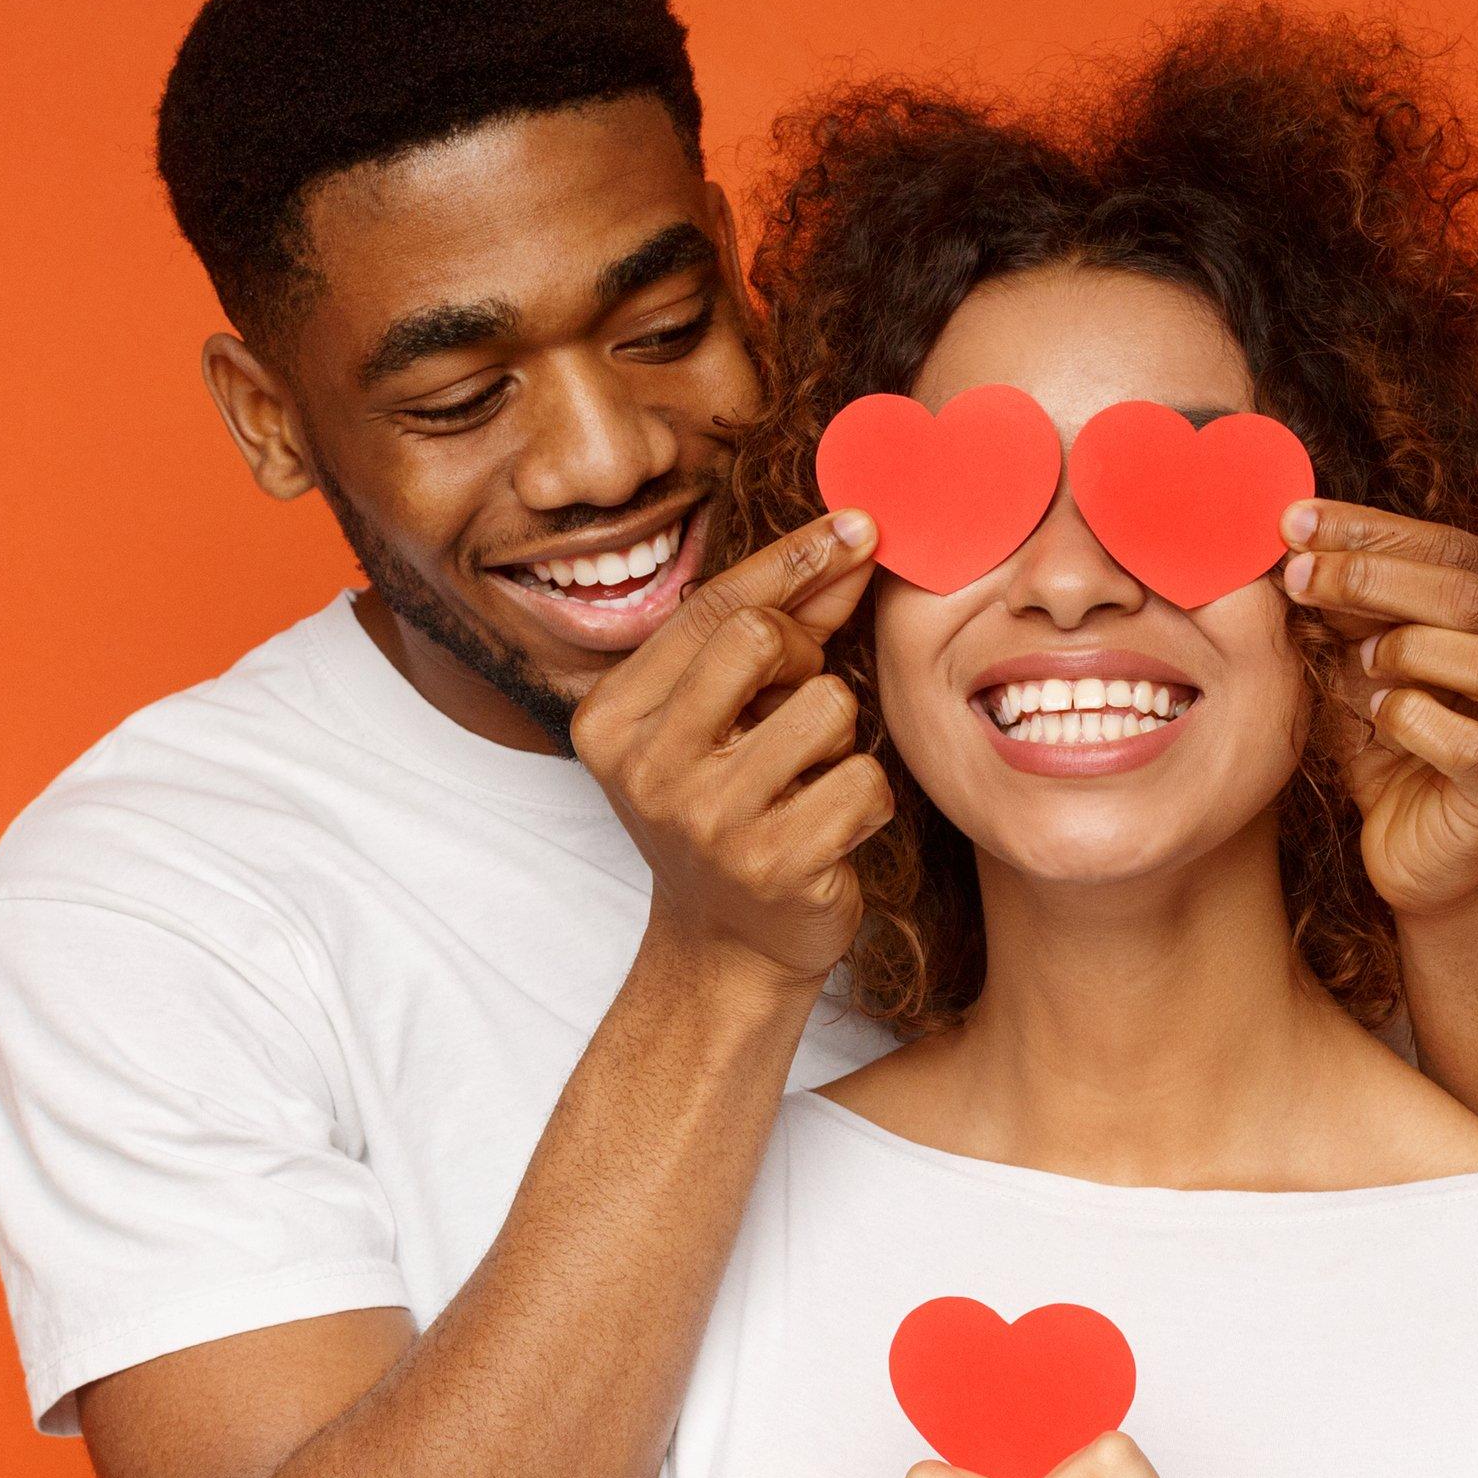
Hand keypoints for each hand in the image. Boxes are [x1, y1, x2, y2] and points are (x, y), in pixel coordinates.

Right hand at [571, 511, 894, 999]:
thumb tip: (850, 539)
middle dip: (806, 659)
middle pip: (763, 639)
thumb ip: (780, 627)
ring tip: (807, 780)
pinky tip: (830, 829)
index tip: (856, 529)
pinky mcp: (772, 866)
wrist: (727, 948)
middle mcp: (645, 766)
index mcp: (611, 717)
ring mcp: (706, 822)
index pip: (715, 607)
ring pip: (828, 707)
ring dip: (840, 739)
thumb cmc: (730, 810)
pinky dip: (865, 800)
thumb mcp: (726, 716)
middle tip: (800, 706)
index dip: (793, 559)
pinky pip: (864, 781)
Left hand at [1279, 502, 1477, 919]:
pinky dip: (1413, 722)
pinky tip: (1381, 716)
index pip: (1460, 546)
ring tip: (1361, 662)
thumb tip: (1302, 537)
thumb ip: (1358, 601)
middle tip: (1298, 575)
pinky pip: (1470, 746)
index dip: (1373, 530)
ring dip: (1408, 650)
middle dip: (1372, 576)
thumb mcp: (1373, 655)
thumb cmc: (1401, 740)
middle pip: (1474, 594)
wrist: (1417, 851)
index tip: (1296, 521)